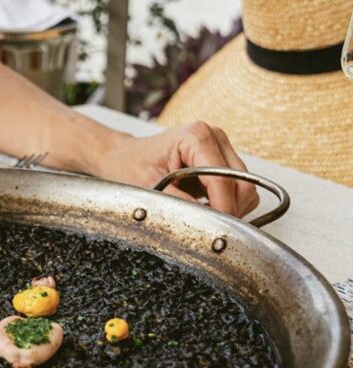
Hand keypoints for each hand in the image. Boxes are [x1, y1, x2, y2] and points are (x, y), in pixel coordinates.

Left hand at [94, 122, 258, 216]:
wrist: (122, 157)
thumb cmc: (128, 166)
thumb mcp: (147, 188)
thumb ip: (178, 204)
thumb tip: (205, 221)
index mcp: (196, 137)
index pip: (223, 180)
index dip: (222, 210)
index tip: (214, 231)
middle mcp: (214, 137)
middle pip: (243, 184)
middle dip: (228, 210)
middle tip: (207, 227)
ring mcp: (221, 146)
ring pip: (245, 188)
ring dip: (229, 207)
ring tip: (200, 212)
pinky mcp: (223, 159)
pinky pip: (239, 189)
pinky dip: (227, 203)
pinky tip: (203, 205)